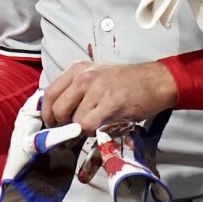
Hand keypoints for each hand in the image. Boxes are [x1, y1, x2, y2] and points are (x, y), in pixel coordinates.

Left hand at [42, 61, 177, 131]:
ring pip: (74, 121)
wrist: (154, 81)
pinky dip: (91, 133)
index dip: (47, 113)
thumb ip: (76, 89)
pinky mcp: (111, 104)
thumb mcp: (96, 75)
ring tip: (94, 126)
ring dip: (81, 130)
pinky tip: (101, 128)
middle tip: (72, 130)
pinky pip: (88, 126)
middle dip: (62, 125)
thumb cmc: (126, 81)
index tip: (54, 123)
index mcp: (78, 69)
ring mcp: (98, 90)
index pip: (50, 93)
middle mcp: (85, 77)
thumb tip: (57, 113)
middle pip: (58, 109)